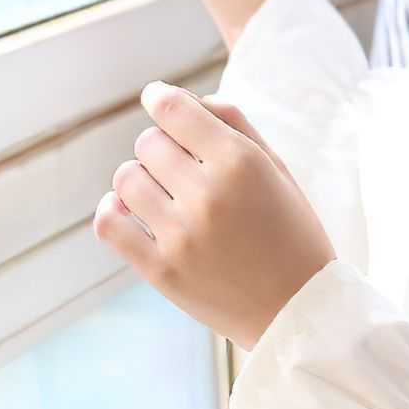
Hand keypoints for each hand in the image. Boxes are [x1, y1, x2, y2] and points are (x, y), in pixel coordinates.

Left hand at [95, 82, 336, 351]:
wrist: (299, 310)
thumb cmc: (292, 233)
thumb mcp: (278, 170)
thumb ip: (235, 125)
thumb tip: (185, 99)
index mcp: (240, 162)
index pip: (173, 108)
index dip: (159, 98)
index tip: (156, 99)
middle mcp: (208, 194)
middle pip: (148, 143)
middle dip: (162, 148)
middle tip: (184, 169)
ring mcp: (181, 235)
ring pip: (125, 179)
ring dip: (140, 180)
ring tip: (165, 195)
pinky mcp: (161, 271)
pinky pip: (109, 224)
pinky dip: (111, 211)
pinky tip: (130, 212)